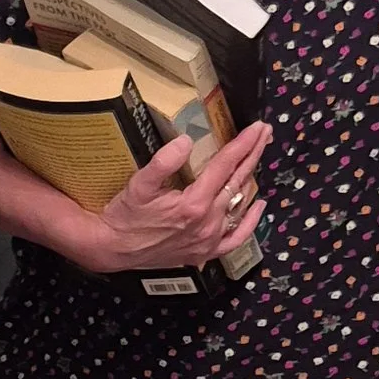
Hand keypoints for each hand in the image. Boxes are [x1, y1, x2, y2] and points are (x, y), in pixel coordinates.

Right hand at [73, 122, 269, 278]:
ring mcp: (209, 240)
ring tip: (258, 157)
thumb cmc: (124, 215)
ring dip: (252, 179)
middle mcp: (208, 223)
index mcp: (194, 204)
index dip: (243, 144)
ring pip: (240, 204)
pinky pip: (236, 238)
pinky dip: (250, 222)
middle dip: (253, 154)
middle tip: (265, 133)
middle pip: (238, 181)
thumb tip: (187, 141)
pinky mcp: (205, 252)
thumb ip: (163, 162)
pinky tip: (259, 206)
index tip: (257, 127)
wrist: (113, 249)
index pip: (225, 166)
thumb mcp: (138, 184)